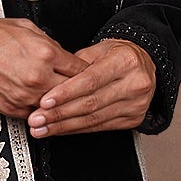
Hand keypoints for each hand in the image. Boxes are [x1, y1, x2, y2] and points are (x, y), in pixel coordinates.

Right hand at [0, 17, 86, 117]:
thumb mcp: (27, 28)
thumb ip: (49, 44)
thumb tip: (61, 55)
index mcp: (45, 53)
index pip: (81, 69)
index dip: (86, 72)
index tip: (87, 74)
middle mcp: (38, 77)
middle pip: (73, 92)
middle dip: (77, 90)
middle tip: (79, 90)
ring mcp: (25, 95)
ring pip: (56, 107)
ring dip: (59, 104)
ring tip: (61, 99)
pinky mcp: (12, 108)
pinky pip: (36, 114)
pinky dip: (41, 111)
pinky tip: (42, 105)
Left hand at [26, 37, 155, 135]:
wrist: (144, 64)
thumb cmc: (118, 55)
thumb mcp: (98, 50)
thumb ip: (75, 66)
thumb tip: (49, 82)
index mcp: (125, 61)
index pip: (91, 80)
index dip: (66, 93)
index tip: (45, 102)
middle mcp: (134, 84)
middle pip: (91, 103)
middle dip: (59, 113)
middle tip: (36, 119)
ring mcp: (135, 104)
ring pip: (93, 119)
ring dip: (64, 126)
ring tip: (43, 128)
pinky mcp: (133, 119)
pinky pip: (99, 127)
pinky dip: (76, 129)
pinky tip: (60, 129)